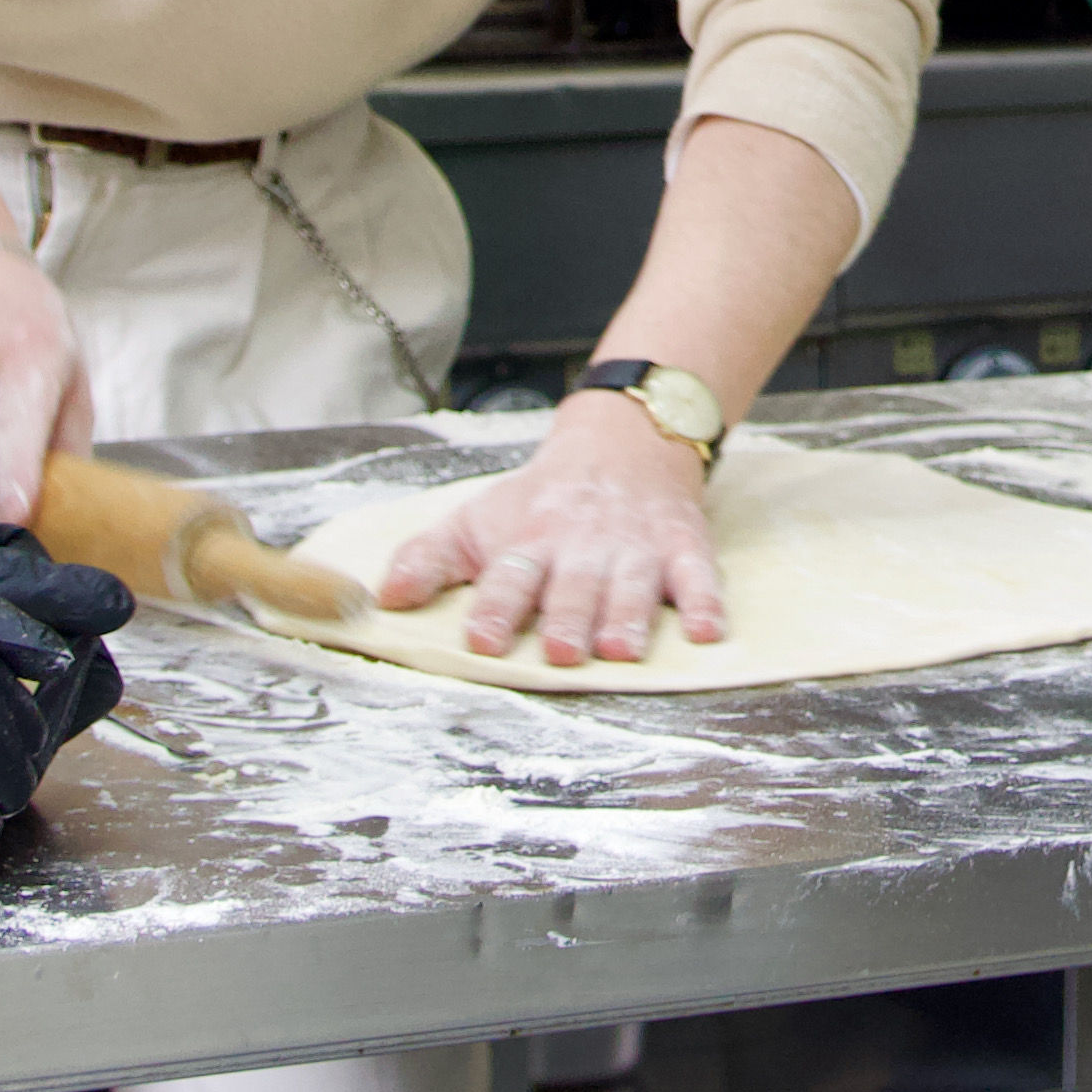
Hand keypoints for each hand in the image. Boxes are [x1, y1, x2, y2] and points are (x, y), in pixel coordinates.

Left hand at [375, 398, 726, 664]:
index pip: (508, 577)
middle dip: (567, 617)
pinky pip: (698, 575)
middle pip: (573, 585)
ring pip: (633, 585)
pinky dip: (705, 602)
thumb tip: (383, 601)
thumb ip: (429, 560)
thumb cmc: (541, 499)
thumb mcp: (478, 519)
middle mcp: (582, 546)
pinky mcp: (682, 546)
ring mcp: (636, 547)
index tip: (484, 639)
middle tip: (561, 651)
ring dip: (627, 616)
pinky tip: (708, 631)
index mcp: (528, 542)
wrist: (623, 440)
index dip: (497, 608)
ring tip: (620, 649)